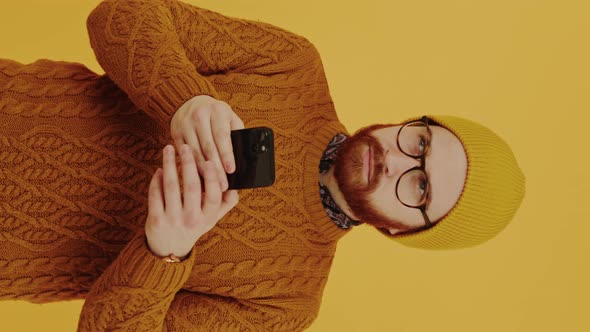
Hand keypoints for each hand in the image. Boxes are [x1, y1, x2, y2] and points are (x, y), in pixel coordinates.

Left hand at [145, 144, 238, 258]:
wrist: (170, 248)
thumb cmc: (193, 225)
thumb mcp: (212, 218)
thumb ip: (225, 203)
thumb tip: (236, 186)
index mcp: (207, 217)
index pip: (213, 196)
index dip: (212, 178)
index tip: (209, 160)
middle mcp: (191, 219)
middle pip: (191, 187)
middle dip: (189, 164)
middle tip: (186, 146)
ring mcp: (173, 220)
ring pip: (171, 187)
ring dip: (170, 165)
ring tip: (169, 149)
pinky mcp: (155, 220)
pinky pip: (155, 195)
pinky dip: (156, 180)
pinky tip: (160, 169)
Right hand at [170, 95, 244, 191]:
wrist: (190, 102)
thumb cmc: (217, 115)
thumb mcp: (231, 118)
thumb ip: (237, 134)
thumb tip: (242, 157)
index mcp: (217, 111)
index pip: (222, 136)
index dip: (226, 154)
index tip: (231, 170)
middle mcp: (199, 116)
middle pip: (208, 147)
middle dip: (216, 168)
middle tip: (224, 185)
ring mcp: (185, 124)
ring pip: (195, 153)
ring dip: (204, 171)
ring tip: (213, 185)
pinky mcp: (176, 133)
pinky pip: (185, 154)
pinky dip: (192, 167)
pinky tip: (199, 178)